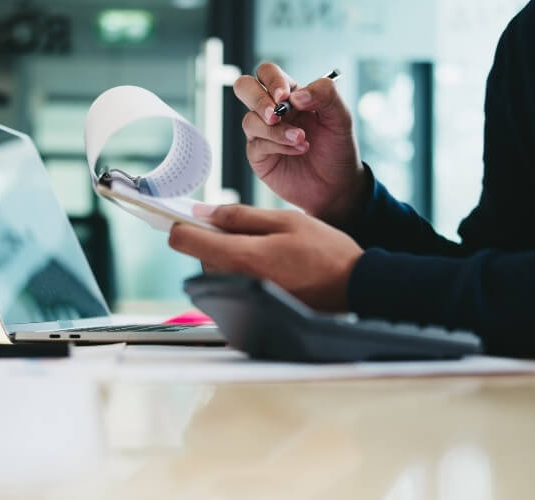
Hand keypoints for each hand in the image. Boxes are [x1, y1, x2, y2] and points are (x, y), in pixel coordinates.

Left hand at [169, 204, 363, 311]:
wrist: (353, 288)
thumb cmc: (325, 252)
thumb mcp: (285, 220)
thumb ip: (240, 216)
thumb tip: (203, 211)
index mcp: (240, 257)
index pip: (183, 241)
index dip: (181, 223)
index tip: (188, 214)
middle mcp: (233, 282)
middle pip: (200, 254)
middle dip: (214, 236)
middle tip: (249, 228)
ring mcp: (240, 300)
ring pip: (215, 268)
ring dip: (229, 253)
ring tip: (266, 247)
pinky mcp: (249, 309)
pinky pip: (231, 283)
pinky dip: (241, 270)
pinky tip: (270, 265)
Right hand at [233, 63, 368, 225]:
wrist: (337, 185)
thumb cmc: (338, 149)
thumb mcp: (341, 118)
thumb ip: (325, 95)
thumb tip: (296, 94)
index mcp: (290, 95)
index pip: (268, 73)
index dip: (272, 80)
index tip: (285, 95)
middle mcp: (272, 111)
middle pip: (245, 88)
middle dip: (258, 99)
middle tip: (276, 113)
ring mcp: (262, 133)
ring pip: (249, 120)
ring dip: (276, 130)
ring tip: (301, 139)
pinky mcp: (259, 155)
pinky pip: (257, 144)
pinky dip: (278, 145)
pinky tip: (298, 150)